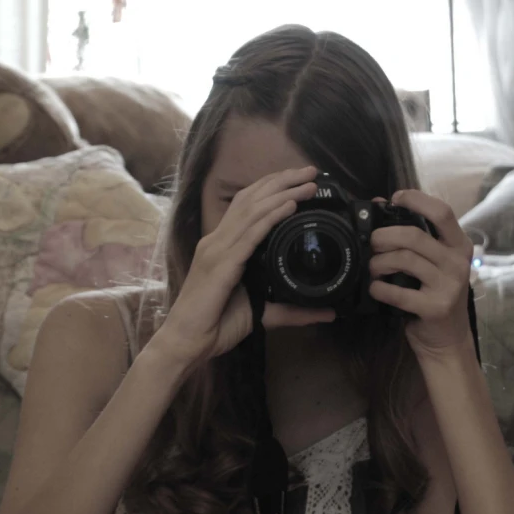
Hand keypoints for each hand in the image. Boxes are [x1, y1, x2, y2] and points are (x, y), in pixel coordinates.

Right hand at [157, 167, 335, 366]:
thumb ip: (293, 311)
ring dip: (283, 192)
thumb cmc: (215, 326)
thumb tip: (328, 312)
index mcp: (222, 246)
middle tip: (311, 170)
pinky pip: (250, 234)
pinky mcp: (221, 264)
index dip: (273, 189)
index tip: (300, 180)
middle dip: (282, 180)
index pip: (248, 206)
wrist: (185, 343)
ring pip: (252, 210)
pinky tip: (289, 205)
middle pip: (251, 199)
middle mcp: (217, 241)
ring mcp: (216, 250)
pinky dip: (271, 216)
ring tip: (308, 183)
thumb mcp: (262, 314)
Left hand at [368, 190, 474, 356]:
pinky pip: (397, 292)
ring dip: (378, 263)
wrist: (446, 340)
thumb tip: (379, 203)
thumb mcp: (432, 264)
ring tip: (373, 269)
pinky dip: (379, 288)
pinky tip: (376, 289)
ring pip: (403, 260)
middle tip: (372, 244)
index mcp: (459, 246)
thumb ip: (413, 236)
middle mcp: (458, 262)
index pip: (442, 212)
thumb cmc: (434, 295)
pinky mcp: (435, 307)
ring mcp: (449, 286)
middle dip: (384, 236)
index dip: (416, 200)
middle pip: (414, 235)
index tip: (394, 199)